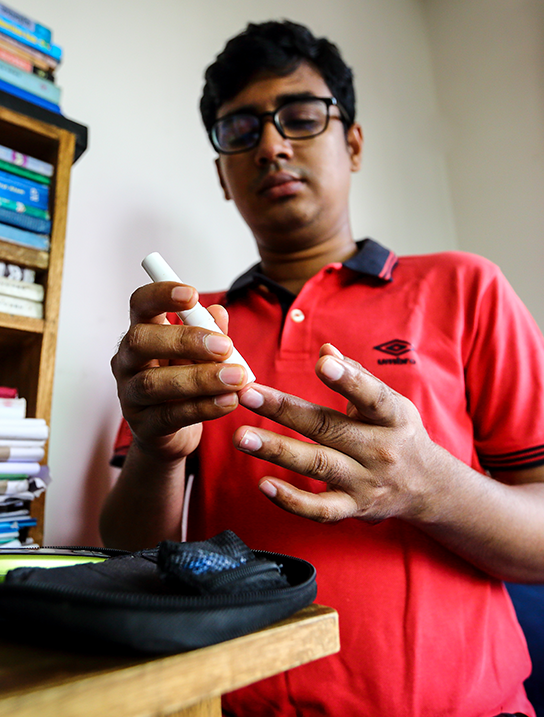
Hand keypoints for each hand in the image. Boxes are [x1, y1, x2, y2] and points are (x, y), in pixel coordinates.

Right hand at [111, 280, 249, 461]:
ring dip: (200, 378)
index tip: (192, 294)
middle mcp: (128, 361)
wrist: (173, 436)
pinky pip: (171, 415)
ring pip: (154, 383)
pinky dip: (203, 407)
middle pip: (140, 341)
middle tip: (224, 346)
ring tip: (235, 378)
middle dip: (184, 340)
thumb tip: (219, 312)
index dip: (161, 295)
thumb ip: (209, 333)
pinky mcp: (143, 426)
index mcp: (142, 334)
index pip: (140, 305)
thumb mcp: (199, 356)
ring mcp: (130, 395)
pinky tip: (229, 401)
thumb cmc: (183, 386)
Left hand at [233, 344, 444, 523]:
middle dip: (285, 410)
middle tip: (247, 394)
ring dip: (277, 450)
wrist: (428, 487)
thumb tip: (327, 352)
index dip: (349, 380)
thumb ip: (357, 376)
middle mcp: (380, 449)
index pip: (372, 397)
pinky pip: (320, 509)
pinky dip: (291, 500)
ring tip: (242, 437)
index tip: (322, 364)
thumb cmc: (398, 433)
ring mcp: (366, 482)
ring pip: (318, 464)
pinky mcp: (354, 509)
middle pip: (328, 427)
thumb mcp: (389, 402)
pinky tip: (263, 484)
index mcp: (392, 417)